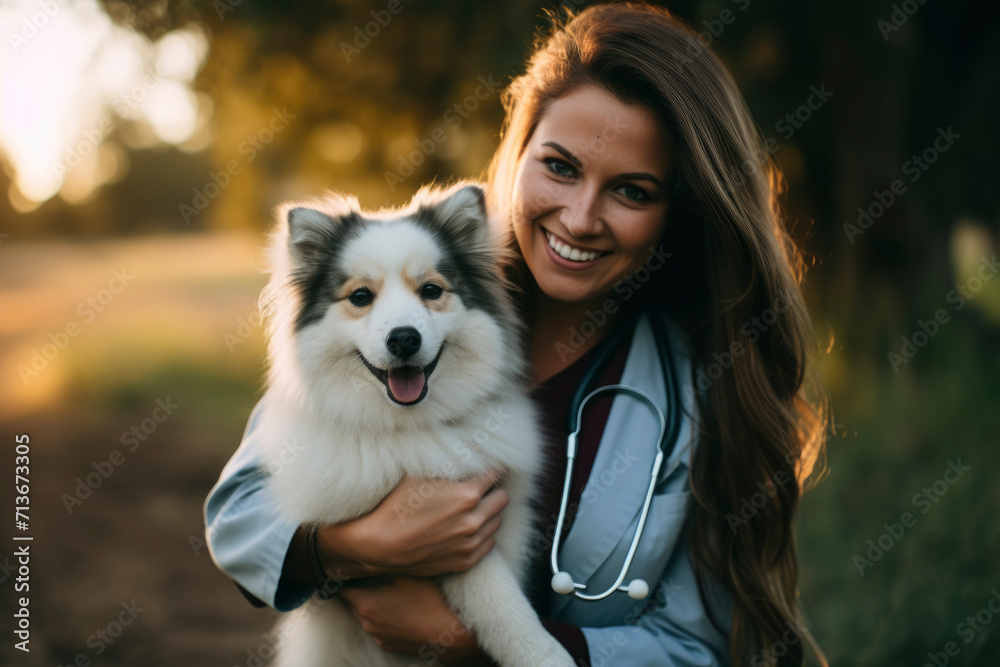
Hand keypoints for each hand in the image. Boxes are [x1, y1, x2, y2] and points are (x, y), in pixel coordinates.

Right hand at [320, 468, 508, 577]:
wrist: (379, 545)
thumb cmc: (396, 505)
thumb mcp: (419, 473)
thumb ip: (446, 461)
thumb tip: (463, 449)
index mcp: (466, 494)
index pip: (495, 474)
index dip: (490, 468)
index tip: (485, 467)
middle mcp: (473, 520)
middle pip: (502, 498)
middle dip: (493, 490)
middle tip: (479, 487)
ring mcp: (470, 543)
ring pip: (497, 521)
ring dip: (488, 512)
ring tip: (470, 507)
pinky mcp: (465, 561)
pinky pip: (489, 543)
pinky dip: (482, 533)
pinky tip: (466, 526)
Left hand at [338, 574, 492, 664]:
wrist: (448, 634)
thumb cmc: (428, 600)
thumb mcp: (408, 572)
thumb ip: (387, 561)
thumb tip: (376, 549)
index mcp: (365, 602)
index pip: (339, 586)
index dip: (342, 574)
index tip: (348, 565)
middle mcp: (365, 621)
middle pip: (352, 599)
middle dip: (360, 586)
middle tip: (373, 572)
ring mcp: (377, 635)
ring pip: (365, 613)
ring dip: (372, 601)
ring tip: (391, 590)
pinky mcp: (388, 644)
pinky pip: (378, 626)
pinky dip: (383, 616)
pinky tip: (401, 608)